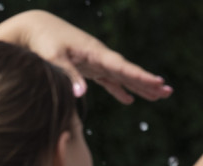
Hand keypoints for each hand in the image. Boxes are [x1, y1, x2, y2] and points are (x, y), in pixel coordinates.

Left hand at [0, 10, 171, 103]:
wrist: (35, 28)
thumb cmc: (43, 41)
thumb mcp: (54, 57)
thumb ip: (69, 74)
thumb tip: (83, 95)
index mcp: (94, 52)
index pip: (121, 67)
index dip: (139, 76)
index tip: (157, 82)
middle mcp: (99, 56)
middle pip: (127, 72)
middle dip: (147, 83)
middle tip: (167, 93)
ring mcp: (95, 62)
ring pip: (121, 77)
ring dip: (138, 87)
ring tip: (158, 97)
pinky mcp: (88, 67)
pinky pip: (108, 80)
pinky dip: (118, 90)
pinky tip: (129, 100)